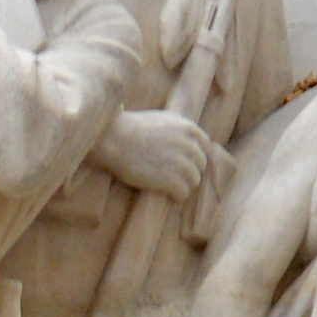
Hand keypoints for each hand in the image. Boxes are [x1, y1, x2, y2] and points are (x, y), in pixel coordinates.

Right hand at [95, 109, 222, 201]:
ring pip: (194, 180)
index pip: (205, 146)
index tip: (182, 162)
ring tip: (167, 186)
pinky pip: (183, 193)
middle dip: (188, 171)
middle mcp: (189, 145)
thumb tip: (187, 142)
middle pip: (200, 165)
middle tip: (171, 176)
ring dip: (182, 185)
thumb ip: (177, 130)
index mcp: (188, 128)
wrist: (111, 138)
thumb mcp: (159, 120)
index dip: (193, 156)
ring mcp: (182, 163)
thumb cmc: (127, 128)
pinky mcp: (172, 180)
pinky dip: (176, 196)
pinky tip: (165, 194)